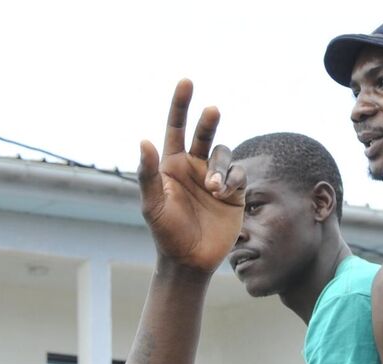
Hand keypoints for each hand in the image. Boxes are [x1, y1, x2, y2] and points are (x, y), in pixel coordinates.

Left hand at [138, 80, 245, 272]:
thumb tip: (143, 141)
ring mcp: (214, 178)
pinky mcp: (233, 192)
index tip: (186, 82)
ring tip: (213, 189)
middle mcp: (193, 167)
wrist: (190, 261)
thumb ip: (148, 175)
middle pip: (203, 133)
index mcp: (171, 166)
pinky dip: (232, 180)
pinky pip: (238, 174)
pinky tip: (223, 196)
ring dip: (219, 167)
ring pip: (222, 154)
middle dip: (207, 121)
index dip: (180, 105)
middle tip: (211, 110)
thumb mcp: (152, 206)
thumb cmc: (166, 234)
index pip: (176, 129)